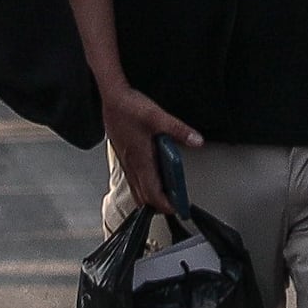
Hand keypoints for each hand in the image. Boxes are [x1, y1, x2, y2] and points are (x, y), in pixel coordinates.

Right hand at [96, 76, 199, 215]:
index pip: (152, 193)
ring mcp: (126, 161)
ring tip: (166, 196)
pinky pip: (133, 178)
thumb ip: (179, 130)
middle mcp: (132, 164)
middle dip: (158, 205)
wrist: (111, 98)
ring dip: (150, 196)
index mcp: (140, 159)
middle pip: (143, 196)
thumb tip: (196, 140)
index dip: (166, 204)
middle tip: (175, 205)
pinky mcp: (124, 155)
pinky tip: (153, 177)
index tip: (178, 208)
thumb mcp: (157, 116)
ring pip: (136, 189)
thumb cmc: (129, 107)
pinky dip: (144, 185)